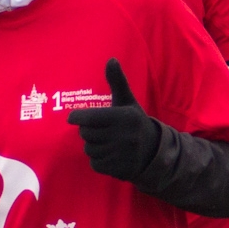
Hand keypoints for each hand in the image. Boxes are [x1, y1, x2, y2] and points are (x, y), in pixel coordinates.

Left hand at [68, 59, 160, 181]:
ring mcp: (121, 153)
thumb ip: (117, 82)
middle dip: (89, 131)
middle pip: (85, 134)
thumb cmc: (134, 122)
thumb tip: (111, 59)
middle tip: (101, 129)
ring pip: (89, 149)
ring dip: (94, 145)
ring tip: (108, 142)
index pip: (88, 118)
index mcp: (125, 116)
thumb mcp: (127, 102)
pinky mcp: (118, 168)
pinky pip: (94, 163)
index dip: (77, 117)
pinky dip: (99, 159)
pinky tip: (111, 154)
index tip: (74, 117)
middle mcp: (124, 135)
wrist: (154, 151)